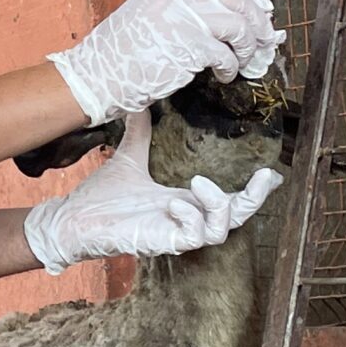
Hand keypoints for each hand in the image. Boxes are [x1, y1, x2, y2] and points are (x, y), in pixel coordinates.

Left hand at [22, 110, 283, 272]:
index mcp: (185, 202)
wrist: (72, 219)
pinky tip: (175, 203)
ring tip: (199, 182)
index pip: (230, 200)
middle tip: (266, 177)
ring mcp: (176, 234)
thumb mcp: (129, 158)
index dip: (253, 190)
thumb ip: (140, 133)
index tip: (273, 172)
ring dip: (218, 205)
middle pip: (237, 217)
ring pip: (221, 230)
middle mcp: (187, 220)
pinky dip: (190, 217)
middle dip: (255, 199)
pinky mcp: (162, 244)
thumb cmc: (102, 197)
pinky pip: (192, 237)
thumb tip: (142, 102)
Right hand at [46, 0, 284, 124]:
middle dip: (257, 21)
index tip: (263, 12)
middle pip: (234, 0)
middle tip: (266, 40)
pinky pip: (225, 54)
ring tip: (245, 61)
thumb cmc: (115, 60)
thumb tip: (215, 24)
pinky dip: (231, 67)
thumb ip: (176, 18)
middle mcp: (174, 0)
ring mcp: (182, 22)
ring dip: (247, 47)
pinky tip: (225, 76)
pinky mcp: (188, 48)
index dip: (245, 1)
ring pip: (237, 25)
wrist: (92, 79)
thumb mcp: (144, 24)